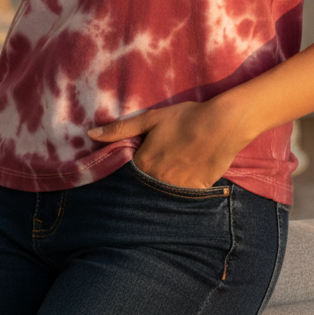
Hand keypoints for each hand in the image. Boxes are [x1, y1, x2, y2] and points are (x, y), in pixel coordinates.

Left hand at [88, 98, 248, 188]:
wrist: (222, 124)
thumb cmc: (185, 118)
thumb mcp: (151, 119)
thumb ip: (120, 129)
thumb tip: (91, 135)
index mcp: (144, 164)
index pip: (128, 175)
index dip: (130, 168)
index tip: (137, 159)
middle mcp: (158, 182)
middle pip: (145, 186)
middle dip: (146, 178)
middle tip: (159, 162)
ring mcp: (178, 189)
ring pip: (163, 193)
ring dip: (163, 185)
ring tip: (172, 168)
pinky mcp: (197, 191)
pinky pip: (183, 195)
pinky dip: (182, 188)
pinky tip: (187, 174)